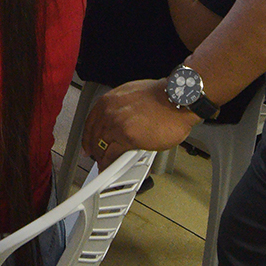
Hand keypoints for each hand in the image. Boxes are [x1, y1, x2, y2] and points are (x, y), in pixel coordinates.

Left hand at [82, 79, 198, 167]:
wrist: (178, 99)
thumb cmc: (164, 97)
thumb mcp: (133, 95)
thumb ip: (122, 108)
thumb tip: (119, 119)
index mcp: (110, 100)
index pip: (90, 121)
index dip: (88, 136)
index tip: (88, 145)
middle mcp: (110, 110)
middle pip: (94, 136)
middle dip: (94, 150)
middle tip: (97, 158)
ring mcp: (117, 123)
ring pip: (101, 146)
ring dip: (102, 159)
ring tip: (104, 166)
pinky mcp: (127, 137)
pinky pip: (112, 155)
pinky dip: (110, 165)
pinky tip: (111, 169)